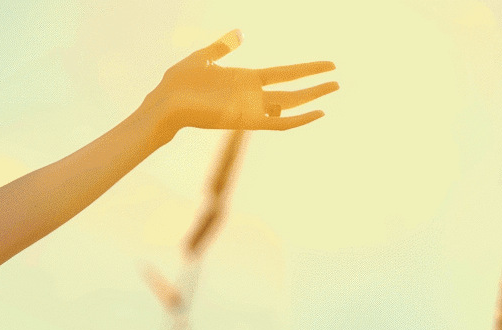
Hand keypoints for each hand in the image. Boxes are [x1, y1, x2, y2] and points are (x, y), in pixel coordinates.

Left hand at [141, 30, 339, 131]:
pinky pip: (278, 123)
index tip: (328, 64)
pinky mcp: (244, 121)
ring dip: (313, 98)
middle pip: (292, 89)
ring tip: (335, 88)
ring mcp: (250, 108)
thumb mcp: (202, 58)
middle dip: (315, 85)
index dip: (305, 69)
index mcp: (244, 79)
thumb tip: (240, 33)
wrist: (163, 103)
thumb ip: (222, 47)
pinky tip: (318, 113)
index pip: (283, 73)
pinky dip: (299, 120)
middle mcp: (251, 95)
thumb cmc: (176, 84)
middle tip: (338, 79)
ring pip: (290, 104)